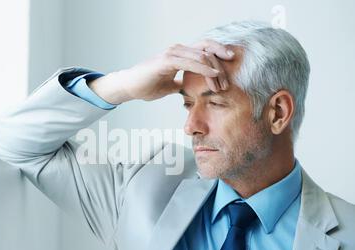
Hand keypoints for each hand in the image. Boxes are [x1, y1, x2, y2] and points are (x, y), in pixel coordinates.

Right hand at [88, 40, 234, 103]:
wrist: (130, 87)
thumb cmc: (147, 85)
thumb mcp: (170, 86)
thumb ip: (182, 84)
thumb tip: (191, 90)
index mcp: (180, 55)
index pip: (204, 50)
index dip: (218, 55)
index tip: (231, 66)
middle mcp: (178, 50)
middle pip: (206, 47)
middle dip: (222, 58)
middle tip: (232, 73)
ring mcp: (172, 54)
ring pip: (201, 54)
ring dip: (214, 68)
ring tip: (224, 81)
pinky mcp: (167, 60)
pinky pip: (190, 62)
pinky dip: (203, 68)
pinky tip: (213, 75)